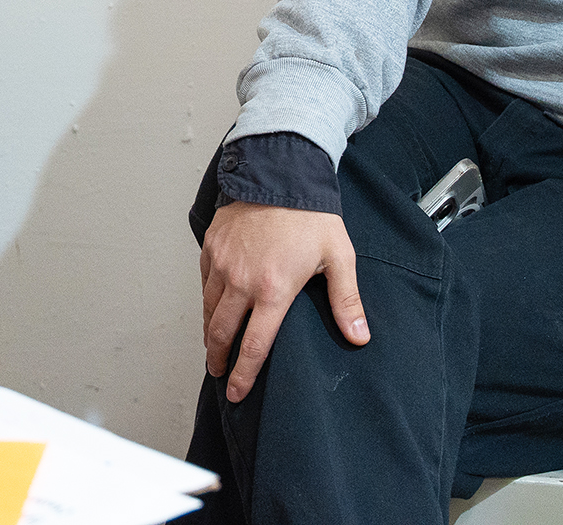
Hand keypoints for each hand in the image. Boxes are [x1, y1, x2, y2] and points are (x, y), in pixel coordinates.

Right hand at [200, 200, 367, 402]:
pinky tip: (212, 307)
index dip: (244, 375)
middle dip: (218, 360)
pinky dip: (206, 300)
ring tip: (212, 347)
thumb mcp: (338, 257)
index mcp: (273, 290)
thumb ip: (345, 300)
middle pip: (222, 334)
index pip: (254, 346)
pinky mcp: (211, 247)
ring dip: (210, 333)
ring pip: (208, 310)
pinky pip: (204, 282)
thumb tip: (359, 337)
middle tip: (219, 374)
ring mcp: (222, 264)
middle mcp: (241, 281)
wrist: (280, 171)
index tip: (237, 391)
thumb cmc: (311, 215)